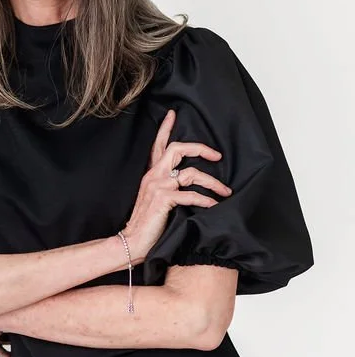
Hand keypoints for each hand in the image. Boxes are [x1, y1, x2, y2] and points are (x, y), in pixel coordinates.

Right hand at [120, 109, 232, 262]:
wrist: (131, 241)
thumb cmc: (145, 223)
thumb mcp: (153, 199)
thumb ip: (166, 186)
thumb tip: (186, 181)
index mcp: (151, 174)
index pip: (158, 146)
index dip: (166, 128)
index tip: (173, 114)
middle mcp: (154, 176)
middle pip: (177, 149)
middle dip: (200, 148)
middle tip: (217, 155)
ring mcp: (158, 186)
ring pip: (191, 173)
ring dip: (213, 182)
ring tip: (225, 191)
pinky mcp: (164, 199)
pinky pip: (192, 195)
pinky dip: (207, 200)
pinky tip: (214, 206)